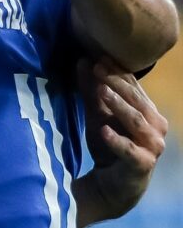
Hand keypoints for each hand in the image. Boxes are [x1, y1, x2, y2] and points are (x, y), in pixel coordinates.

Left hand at [76, 56, 166, 222]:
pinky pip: (130, 151)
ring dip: (119, 106)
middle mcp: (156, 126)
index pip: (134, 86)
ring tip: (102, 92)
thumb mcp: (96, 113)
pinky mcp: (143, 164)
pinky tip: (104, 130)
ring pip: (137, 122)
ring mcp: (152, 146)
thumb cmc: (108, 142)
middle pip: (137, 100)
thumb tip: (83, 60)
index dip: (117, 71)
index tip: (98, 58)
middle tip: (99, 69)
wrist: (111, 181)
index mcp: (147, 110)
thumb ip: (91, 89)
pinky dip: (118, 141)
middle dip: (117, 83)